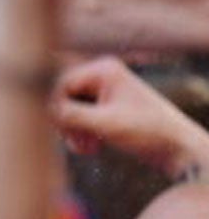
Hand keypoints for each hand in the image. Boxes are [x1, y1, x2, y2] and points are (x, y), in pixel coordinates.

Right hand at [53, 56, 208, 177]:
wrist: (179, 149)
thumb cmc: (149, 132)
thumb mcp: (105, 125)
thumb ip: (70, 115)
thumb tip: (38, 109)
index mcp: (104, 69)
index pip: (60, 83)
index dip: (54, 108)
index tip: (59, 132)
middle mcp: (102, 74)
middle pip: (61, 96)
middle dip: (65, 122)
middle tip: (76, 143)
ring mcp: (103, 90)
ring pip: (67, 108)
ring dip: (72, 131)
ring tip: (86, 148)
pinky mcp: (104, 106)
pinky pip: (78, 116)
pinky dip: (80, 133)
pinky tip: (91, 147)